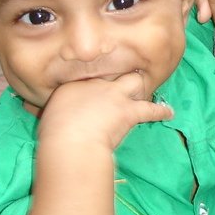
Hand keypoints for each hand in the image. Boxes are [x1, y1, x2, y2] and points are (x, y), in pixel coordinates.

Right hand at [39, 73, 171, 151]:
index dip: (94, 83)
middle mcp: (96, 85)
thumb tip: (45, 114)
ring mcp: (115, 96)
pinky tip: (169, 112)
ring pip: (135, 83)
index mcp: (74, 86)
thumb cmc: (54, 134)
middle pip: (114, 73)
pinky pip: (150, 109)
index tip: (96, 88)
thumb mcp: (48, 117)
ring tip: (147, 89)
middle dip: (120, 76)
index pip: (88, 79)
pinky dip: (161, 111)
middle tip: (125, 80)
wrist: (70, 142)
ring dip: (141, 88)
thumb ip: (55, 111)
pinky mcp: (129, 111)